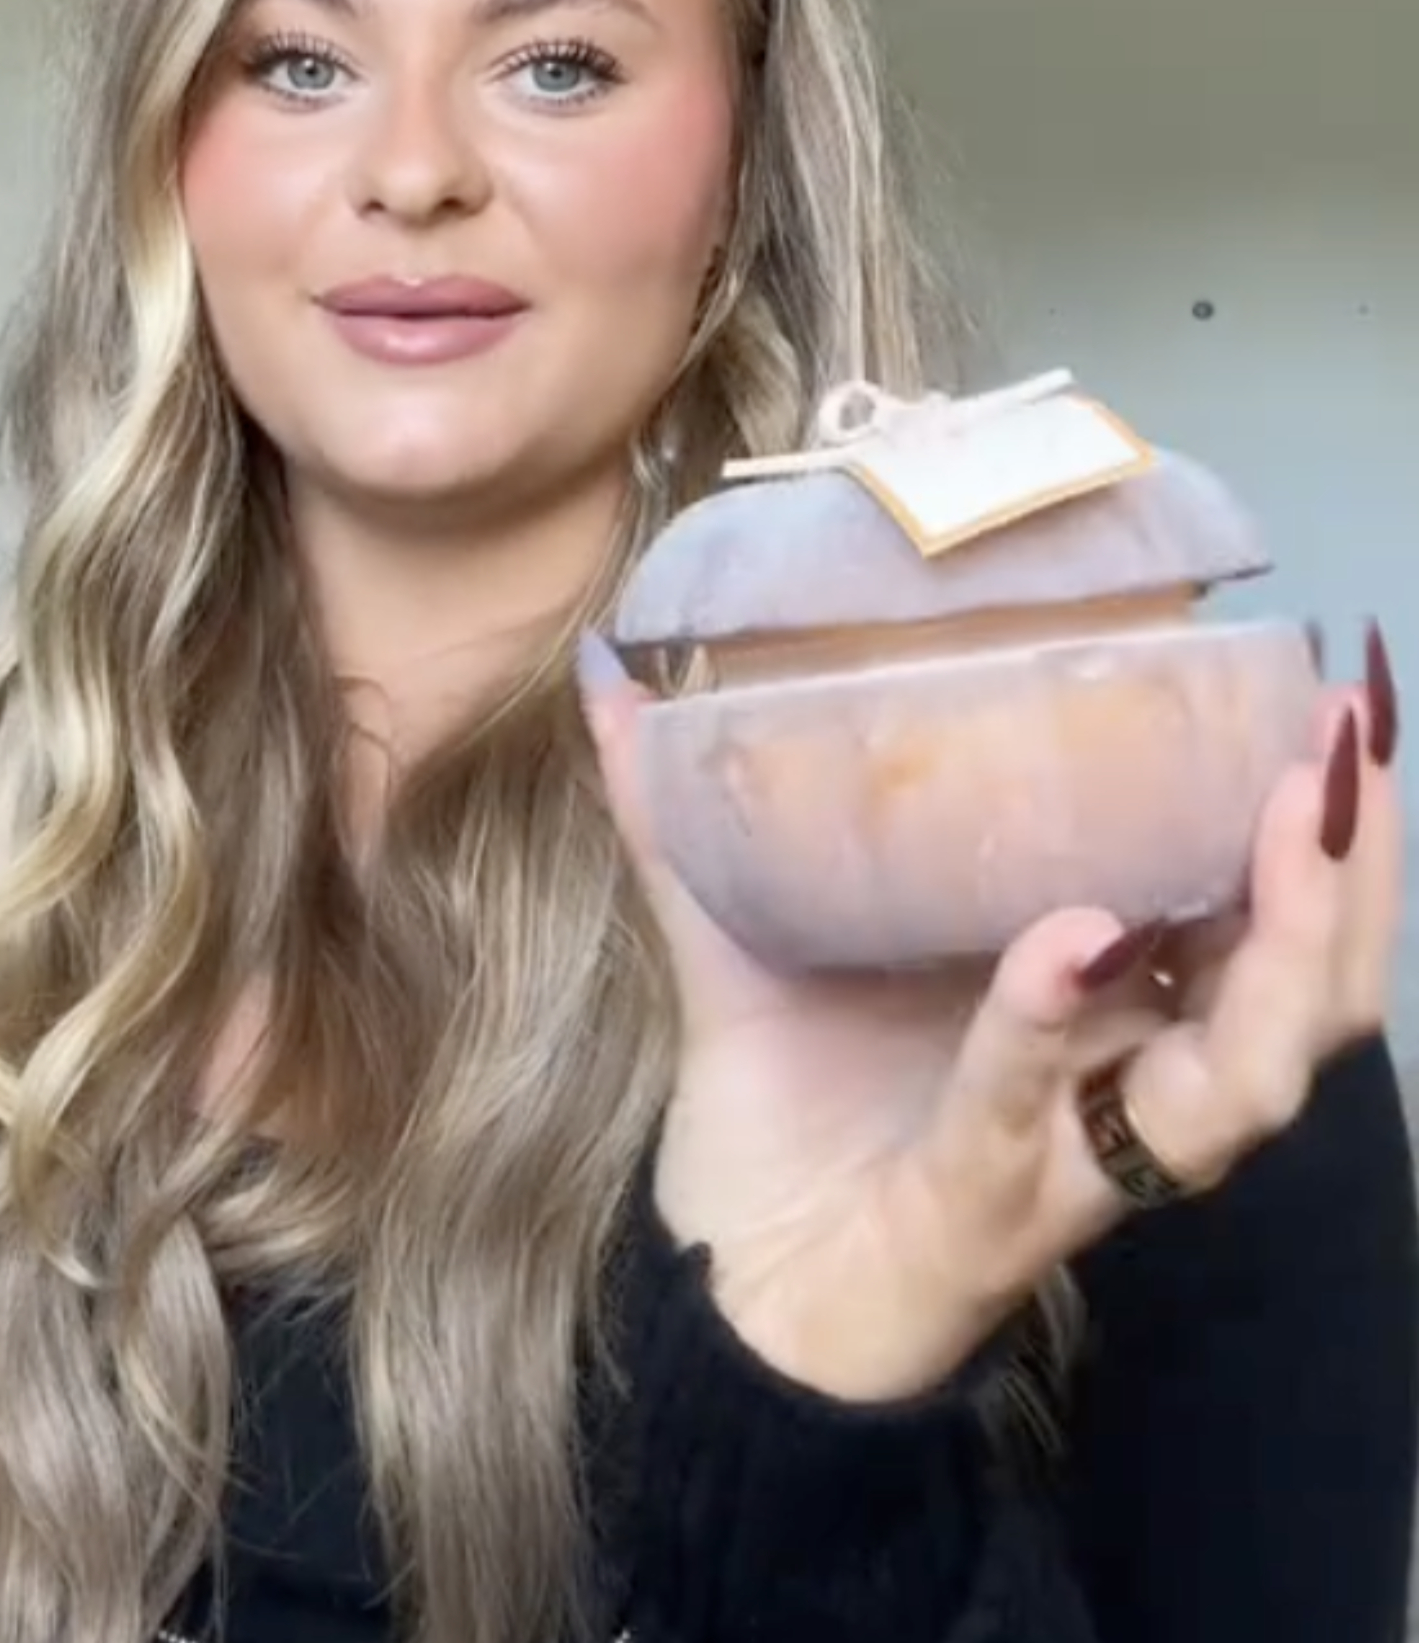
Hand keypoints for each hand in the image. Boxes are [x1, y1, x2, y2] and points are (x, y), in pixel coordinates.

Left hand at [578, 623, 1401, 1402]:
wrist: (719, 1289)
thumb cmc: (774, 1112)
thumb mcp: (736, 937)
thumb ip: (684, 812)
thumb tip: (612, 669)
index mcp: (1106, 1009)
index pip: (1266, 917)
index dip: (1332, 822)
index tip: (1343, 698)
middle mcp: (1125, 1084)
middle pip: (1313, 999)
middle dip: (1354, 873)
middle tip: (1354, 737)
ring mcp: (1072, 1153)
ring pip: (1243, 1076)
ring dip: (1287, 943)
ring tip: (1287, 811)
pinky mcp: (988, 1207)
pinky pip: (1040, 1109)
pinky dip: (1056, 1021)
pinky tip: (1075, 940)